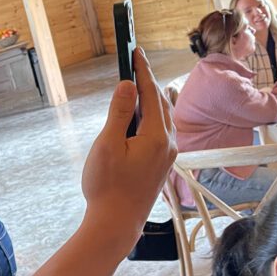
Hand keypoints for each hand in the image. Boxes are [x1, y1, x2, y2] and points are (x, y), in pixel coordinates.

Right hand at [81, 49, 176, 248]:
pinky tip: (146, 116)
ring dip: (153, 98)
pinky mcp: (162, 165)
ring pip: (164, 117)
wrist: (117, 223)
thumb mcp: (108, 145)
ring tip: (142, 84)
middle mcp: (168, 144)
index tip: (136, 51)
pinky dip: (154, 116)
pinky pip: (162, 131)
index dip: (142, 71)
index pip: (150, 93)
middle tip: (136, 62)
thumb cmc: (108, 187)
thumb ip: (120, 113)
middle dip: (148, 81)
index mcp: (156, 136)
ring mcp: (167, 155)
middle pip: (161, 103)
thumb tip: (128, 85)